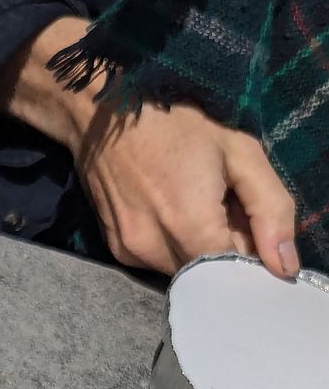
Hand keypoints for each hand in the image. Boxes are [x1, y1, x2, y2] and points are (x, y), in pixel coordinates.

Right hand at [0, 17, 297, 277]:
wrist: (102, 112)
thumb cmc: (176, 121)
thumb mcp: (239, 152)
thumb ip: (271, 210)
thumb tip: (285, 267)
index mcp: (190, 225)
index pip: (234, 276)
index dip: (251, 262)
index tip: (254, 235)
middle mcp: (156, 250)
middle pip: (207, 277)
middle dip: (224, 253)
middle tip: (224, 211)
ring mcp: (132, 253)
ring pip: (183, 272)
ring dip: (198, 250)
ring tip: (193, 206)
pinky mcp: (118, 251)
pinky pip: (159, 263)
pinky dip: (174, 246)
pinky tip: (168, 210)